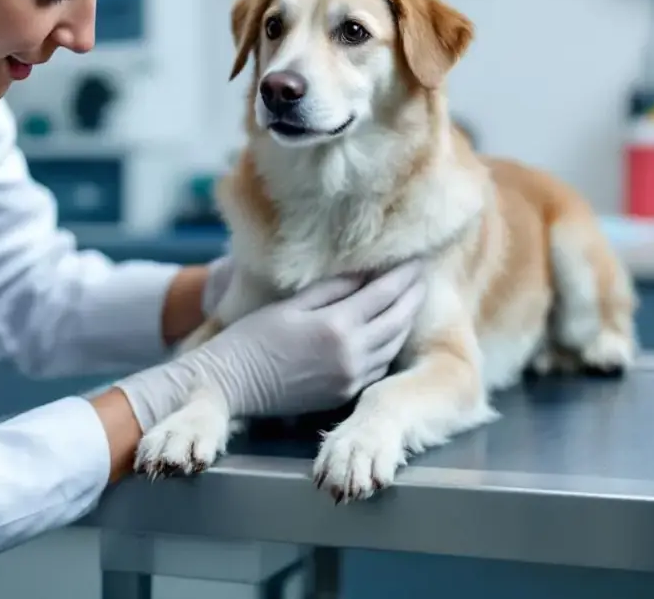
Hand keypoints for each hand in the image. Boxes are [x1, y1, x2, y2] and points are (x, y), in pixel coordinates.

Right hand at [117, 261, 425, 430]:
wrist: (232, 385)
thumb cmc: (252, 338)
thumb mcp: (291, 305)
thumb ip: (333, 289)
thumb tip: (365, 272)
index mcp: (337, 326)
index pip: (385, 294)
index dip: (404, 275)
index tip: (417, 258)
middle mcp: (351, 354)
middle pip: (398, 321)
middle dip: (413, 296)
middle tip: (422, 275)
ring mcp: (350, 378)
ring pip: (393, 346)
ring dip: (405, 321)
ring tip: (410, 299)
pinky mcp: (343, 394)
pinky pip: (378, 367)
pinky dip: (389, 346)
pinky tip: (388, 332)